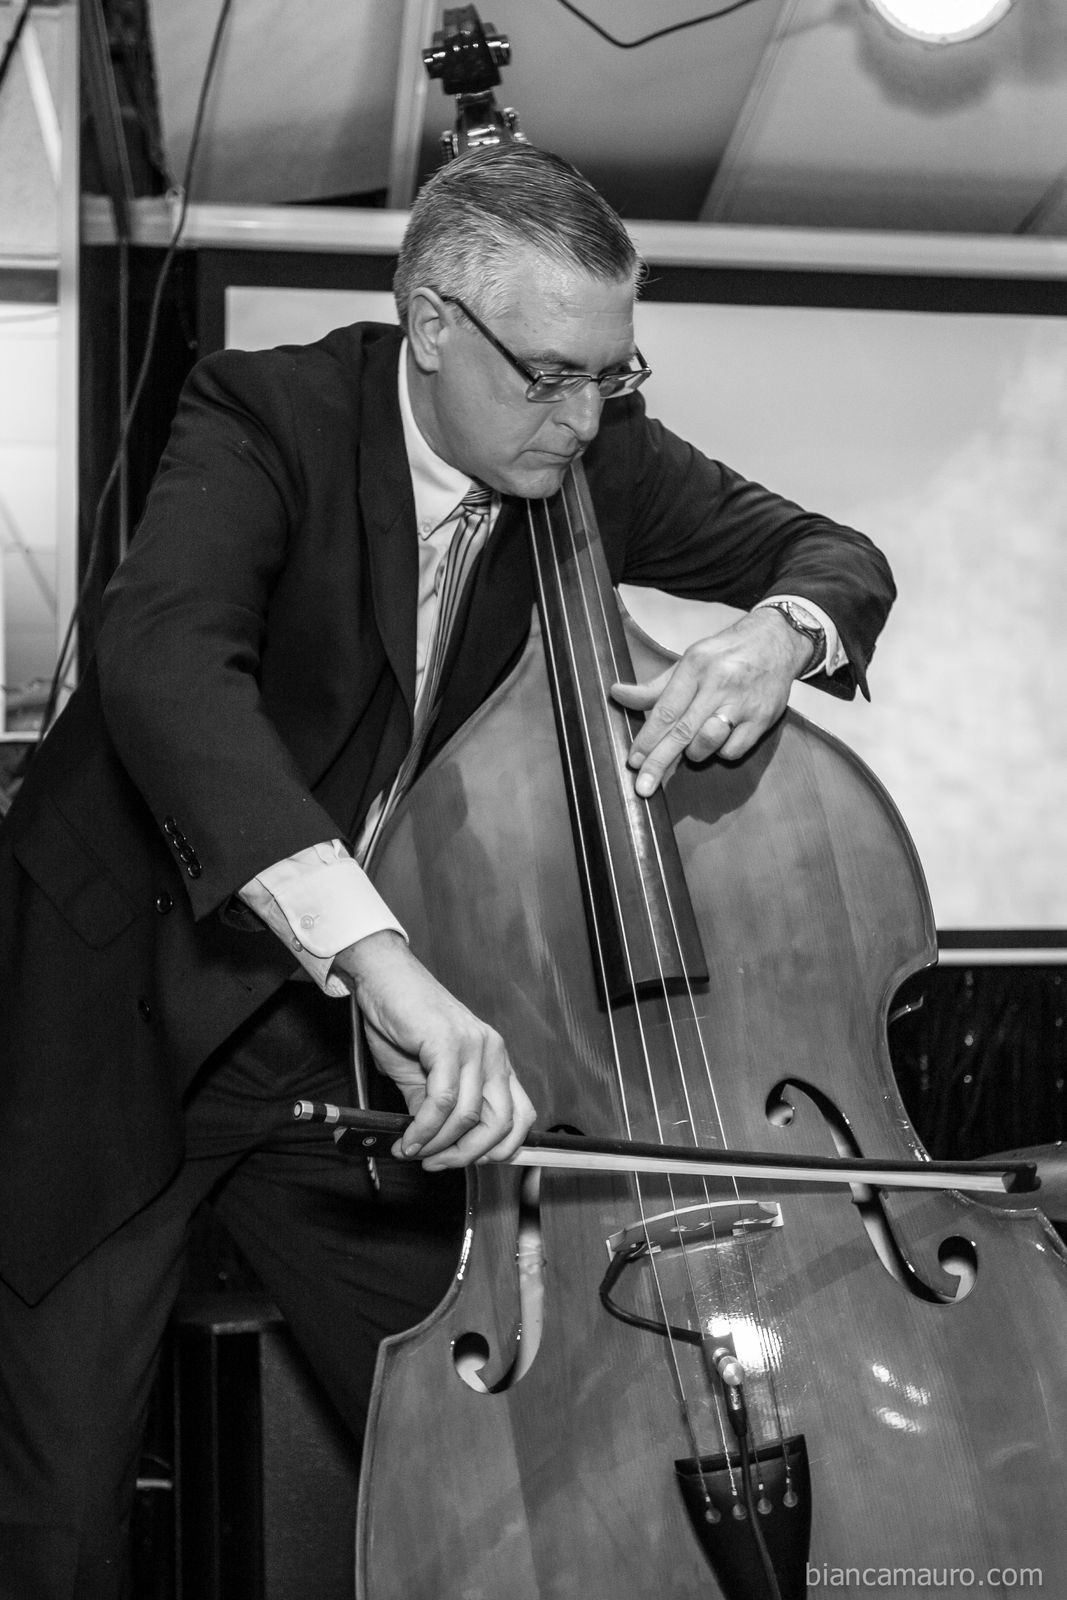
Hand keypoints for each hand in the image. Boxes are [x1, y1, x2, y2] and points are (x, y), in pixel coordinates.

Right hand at [331, 930, 536, 1170]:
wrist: (383, 978)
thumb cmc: (404, 1019)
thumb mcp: (424, 1073)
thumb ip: (436, 1108)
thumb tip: (433, 1145)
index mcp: (495, 1060)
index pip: (521, 1115)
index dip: (499, 1149)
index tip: (466, 1163)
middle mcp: (492, 1052)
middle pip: (502, 1123)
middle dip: (468, 1156)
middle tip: (436, 1164)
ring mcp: (474, 1045)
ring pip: (470, 1116)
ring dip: (438, 1145)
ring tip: (413, 1151)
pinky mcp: (448, 1042)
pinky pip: (443, 1100)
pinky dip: (424, 1128)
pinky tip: (409, 1136)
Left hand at [610, 608, 811, 795]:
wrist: (776, 641)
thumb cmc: (725, 655)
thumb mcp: (687, 663)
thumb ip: (654, 687)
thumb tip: (617, 694)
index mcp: (696, 666)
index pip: (666, 709)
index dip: (647, 739)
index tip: (634, 761)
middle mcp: (719, 683)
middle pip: (683, 731)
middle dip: (659, 762)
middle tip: (643, 787)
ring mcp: (743, 702)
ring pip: (708, 743)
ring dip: (694, 753)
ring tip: (692, 745)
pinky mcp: (763, 718)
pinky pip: (733, 750)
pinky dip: (721, 752)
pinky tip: (720, 739)